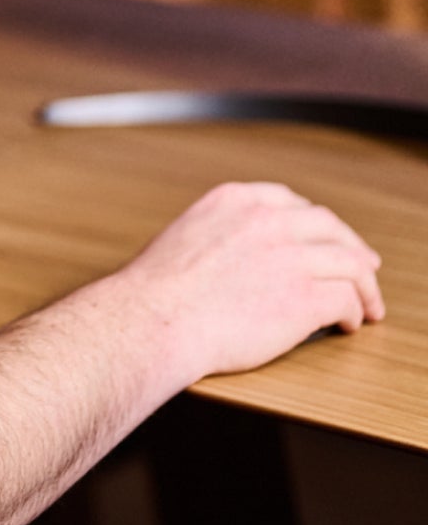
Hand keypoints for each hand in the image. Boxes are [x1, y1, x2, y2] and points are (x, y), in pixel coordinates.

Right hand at [116, 181, 383, 384]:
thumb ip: (219, 232)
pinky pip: (347, 299)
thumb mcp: (185, 234)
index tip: (323, 237)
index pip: (290, 202)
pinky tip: (346, 324)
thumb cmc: (158, 290)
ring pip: (351, 262)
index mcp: (234, 200)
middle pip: (329, 226)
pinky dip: (354, 312)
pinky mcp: (305, 296)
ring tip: (367, 304)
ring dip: (364, 285)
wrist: (156, 318)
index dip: (315, 223)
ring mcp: (289, 256)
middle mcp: (266, 220)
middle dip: (350, 247)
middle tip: (363, 266)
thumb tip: (236, 255)